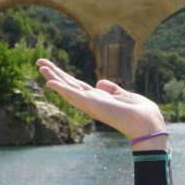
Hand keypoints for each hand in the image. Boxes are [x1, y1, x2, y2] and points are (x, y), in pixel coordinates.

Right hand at [36, 58, 167, 148]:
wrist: (146, 122)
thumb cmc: (138, 111)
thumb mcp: (122, 94)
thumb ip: (111, 89)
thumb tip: (100, 82)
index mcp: (97, 98)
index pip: (76, 85)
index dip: (64, 76)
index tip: (52, 67)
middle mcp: (91, 101)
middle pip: (68, 84)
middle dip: (54, 73)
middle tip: (39, 62)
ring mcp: (90, 103)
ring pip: (67, 88)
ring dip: (53, 77)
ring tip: (40, 67)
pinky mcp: (92, 104)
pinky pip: (73, 95)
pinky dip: (61, 89)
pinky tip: (49, 82)